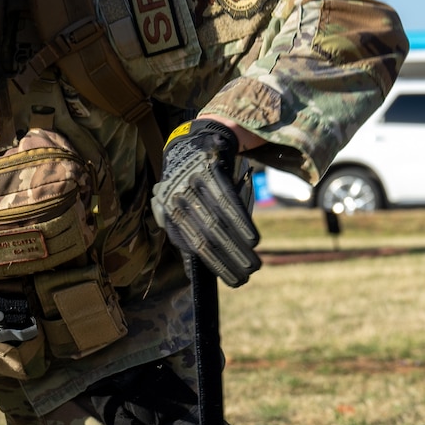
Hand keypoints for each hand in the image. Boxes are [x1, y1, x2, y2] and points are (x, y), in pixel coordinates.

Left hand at [152, 119, 260, 287]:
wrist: (194, 143)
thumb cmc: (189, 185)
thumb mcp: (180, 209)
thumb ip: (186, 237)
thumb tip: (193, 274)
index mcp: (169, 212)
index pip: (194, 245)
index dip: (215, 265)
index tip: (235, 281)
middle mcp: (177, 198)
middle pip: (207, 236)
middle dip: (230, 259)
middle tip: (249, 274)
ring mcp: (192, 183)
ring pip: (218, 221)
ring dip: (238, 245)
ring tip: (255, 261)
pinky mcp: (209, 169)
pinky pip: (227, 200)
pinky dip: (241, 221)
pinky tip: (253, 237)